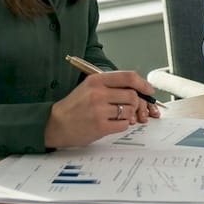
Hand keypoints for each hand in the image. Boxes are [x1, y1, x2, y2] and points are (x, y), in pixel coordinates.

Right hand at [44, 70, 160, 147]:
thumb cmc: (74, 106)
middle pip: (133, 95)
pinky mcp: (100, 126)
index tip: (149, 90)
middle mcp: (98, 93)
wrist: (55, 124)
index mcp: (96, 80)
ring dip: (129, 114)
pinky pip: (124, 124)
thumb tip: (138, 89)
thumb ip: (111, 85)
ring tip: (118, 115)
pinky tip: (112, 123)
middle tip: (132, 107)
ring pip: (130, 110)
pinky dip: (123, 124)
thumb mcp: (89, 87)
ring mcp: (99, 110)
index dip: (143, 84)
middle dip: (137, 103)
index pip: (128, 77)